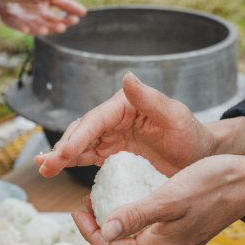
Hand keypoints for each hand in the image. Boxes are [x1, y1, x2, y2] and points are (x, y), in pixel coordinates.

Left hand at [0, 0, 86, 34]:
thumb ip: (63, 1)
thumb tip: (82, 3)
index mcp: (46, 15)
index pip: (60, 18)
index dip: (68, 19)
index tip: (77, 18)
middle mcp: (36, 20)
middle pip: (47, 25)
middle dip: (54, 27)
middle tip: (63, 26)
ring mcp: (23, 20)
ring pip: (33, 27)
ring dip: (39, 30)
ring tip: (44, 30)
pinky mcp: (9, 18)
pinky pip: (15, 23)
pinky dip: (21, 26)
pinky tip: (26, 29)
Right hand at [35, 72, 216, 177]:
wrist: (200, 157)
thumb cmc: (192, 135)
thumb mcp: (175, 117)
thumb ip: (150, 98)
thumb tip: (127, 76)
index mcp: (127, 105)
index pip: (96, 119)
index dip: (79, 136)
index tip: (64, 154)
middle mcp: (116, 117)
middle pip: (83, 131)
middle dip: (63, 148)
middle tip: (45, 165)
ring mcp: (114, 135)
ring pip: (82, 144)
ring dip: (62, 156)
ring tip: (44, 168)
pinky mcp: (115, 151)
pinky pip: (91, 156)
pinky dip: (74, 161)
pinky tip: (59, 168)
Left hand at [72, 155, 244, 244]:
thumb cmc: (210, 185)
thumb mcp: (168, 197)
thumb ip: (136, 216)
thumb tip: (105, 231)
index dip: (90, 232)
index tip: (77, 210)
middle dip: (100, 227)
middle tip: (90, 202)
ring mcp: (177, 242)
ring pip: (136, 238)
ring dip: (117, 221)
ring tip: (106, 199)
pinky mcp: (184, 231)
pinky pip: (150, 231)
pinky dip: (135, 217)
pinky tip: (132, 198)